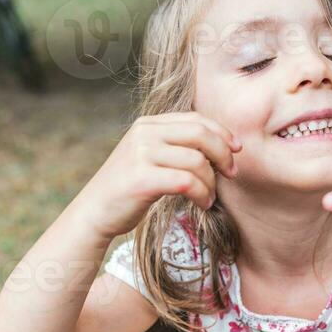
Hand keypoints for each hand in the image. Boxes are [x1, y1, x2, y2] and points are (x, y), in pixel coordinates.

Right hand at [77, 112, 241, 239]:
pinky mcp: (142, 178)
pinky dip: (202, 194)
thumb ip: (175, 147)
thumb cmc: (129, 190)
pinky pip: (187, 182)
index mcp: (148, 124)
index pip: (195, 119)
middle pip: (200, 134)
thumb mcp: (149, 158)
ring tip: (209, 197)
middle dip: (223, 154)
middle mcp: (144, 133)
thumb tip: (220, 148)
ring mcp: (141, 154)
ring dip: (211, 182)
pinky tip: (202, 203)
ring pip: (196, 161)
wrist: (95, 213)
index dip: (221, 133)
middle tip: (231, 174)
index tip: (236, 150)